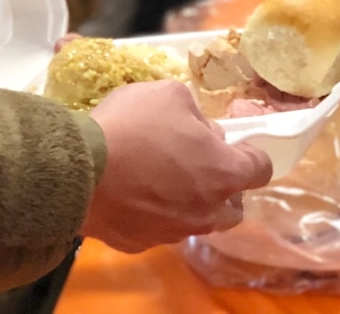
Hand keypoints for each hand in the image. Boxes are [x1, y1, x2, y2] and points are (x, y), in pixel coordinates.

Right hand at [82, 79, 273, 251]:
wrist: (78, 171)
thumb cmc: (134, 126)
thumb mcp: (172, 94)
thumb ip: (196, 113)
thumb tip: (201, 132)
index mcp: (223, 173)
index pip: (261, 170)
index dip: (251, 154)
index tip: (235, 145)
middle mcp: (206, 210)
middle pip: (234, 207)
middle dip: (225, 187)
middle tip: (200, 164)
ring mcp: (174, 231)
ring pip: (196, 220)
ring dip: (190, 202)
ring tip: (163, 179)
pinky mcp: (142, 243)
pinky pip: (158, 228)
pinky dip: (154, 213)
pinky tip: (133, 194)